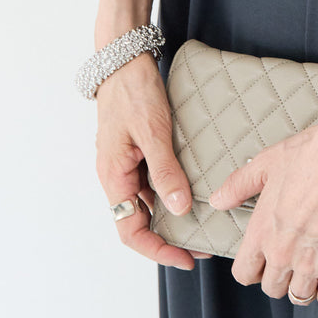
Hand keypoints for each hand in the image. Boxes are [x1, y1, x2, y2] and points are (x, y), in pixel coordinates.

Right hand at [94, 51, 212, 270]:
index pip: (131, 231)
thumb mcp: (153, 131)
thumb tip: (179, 209)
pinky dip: (169, 191)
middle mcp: (117, 176)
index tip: (186, 259)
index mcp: (114, 177)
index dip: (158, 250)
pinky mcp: (135, 152)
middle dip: (169, 238)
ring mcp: (125, 164)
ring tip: (203, 221)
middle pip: (139, 222)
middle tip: (202, 244)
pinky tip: (192, 190)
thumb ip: (165, 171)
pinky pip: (151, 181)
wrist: (123, 58)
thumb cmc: (133, 91)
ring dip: (171, 215)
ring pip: (147, 203)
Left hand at [208, 97, 317, 306]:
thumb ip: (239, 185)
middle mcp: (281, 252)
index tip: (264, 263)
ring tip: (313, 271)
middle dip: (281, 278)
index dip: (253, 270)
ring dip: (305, 286)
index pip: (244, 274)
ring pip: (299, 297)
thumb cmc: (311, 151)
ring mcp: (310, 261)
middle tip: (293, 263)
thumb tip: (217, 200)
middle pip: (272, 288)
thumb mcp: (268, 162)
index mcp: (261, 230)